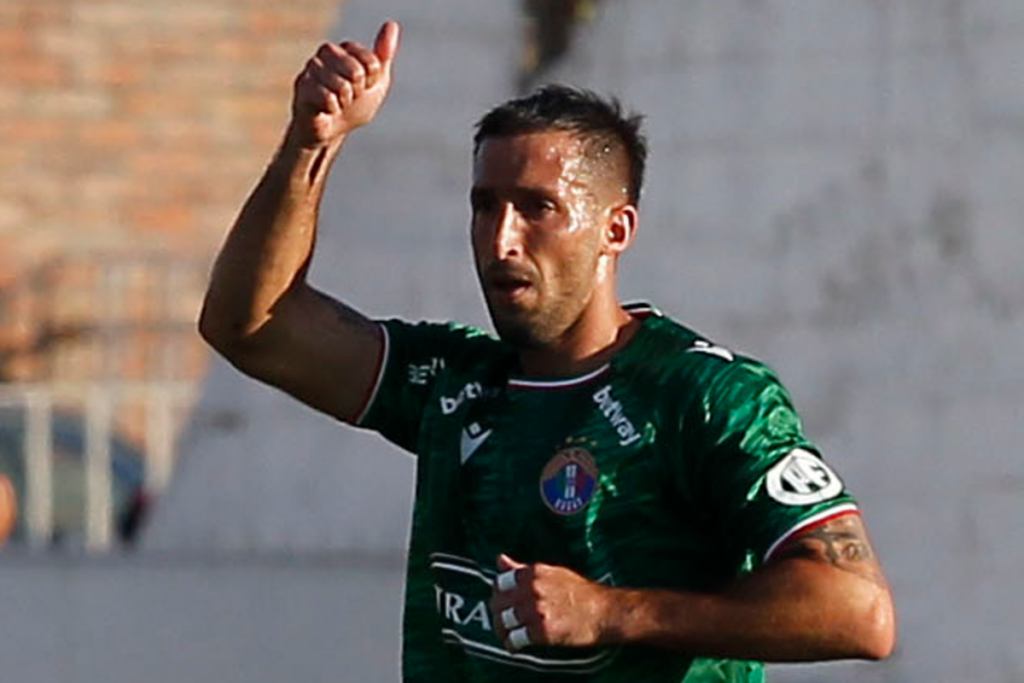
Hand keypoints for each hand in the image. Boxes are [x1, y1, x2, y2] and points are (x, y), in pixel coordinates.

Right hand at [290, 20, 400, 147]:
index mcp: (345, 49)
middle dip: (358, 91)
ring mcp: (312, 68)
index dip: (371, 82)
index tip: (364, 88)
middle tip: (350, 97)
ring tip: (338, 103)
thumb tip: (392, 25)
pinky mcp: (301, 87)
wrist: (332, 131)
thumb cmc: (354, 105)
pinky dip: (333, 109)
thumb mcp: (376, 82)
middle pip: (356, 71)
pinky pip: (328, 98)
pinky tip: (327, 109)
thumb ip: (383, 55)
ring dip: (345, 102)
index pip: (370, 61)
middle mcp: (326, 53)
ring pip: (341, 86)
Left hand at [488, 554, 613, 650]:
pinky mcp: (542, 631)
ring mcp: (536, 610)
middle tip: (501, 620)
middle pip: (498, 602)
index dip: (498, 593)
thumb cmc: (579, 592)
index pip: (500, 581)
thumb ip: (522, 568)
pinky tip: (515, 645)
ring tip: (506, 634)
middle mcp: (532, 589)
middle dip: (496, 613)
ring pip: (503, 621)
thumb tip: (500, 560)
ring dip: (502, 630)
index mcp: (533, 573)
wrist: (603, 612)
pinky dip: (512, 644)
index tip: (501, 600)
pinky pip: (516, 638)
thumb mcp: (551, 572)